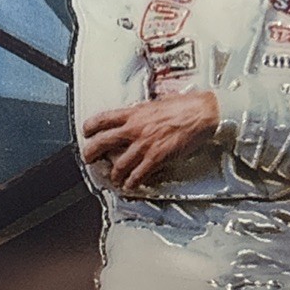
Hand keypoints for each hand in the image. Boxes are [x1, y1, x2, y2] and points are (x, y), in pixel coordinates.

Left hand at [82, 92, 219, 190]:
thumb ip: (143, 113)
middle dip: (91, 153)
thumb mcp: (157, 104)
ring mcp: (144, 144)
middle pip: (102, 142)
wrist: (202, 112)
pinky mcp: (157, 157)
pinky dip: (132, 182)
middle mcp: (135, 128)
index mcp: (134, 113)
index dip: (90, 127)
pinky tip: (130, 185)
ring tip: (113, 178)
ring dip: (113, 174)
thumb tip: (139, 116)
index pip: (102, 119)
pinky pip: (138, 174)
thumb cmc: (185, 106)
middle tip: (89, 158)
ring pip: (119, 164)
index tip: (87, 132)